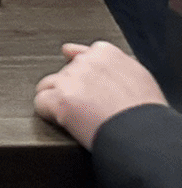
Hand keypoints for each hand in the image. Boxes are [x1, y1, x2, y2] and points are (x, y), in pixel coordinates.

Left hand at [35, 41, 167, 148]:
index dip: (84, 77)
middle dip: (72, 90)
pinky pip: (40, 103)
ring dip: (57, 100)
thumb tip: (78, 51)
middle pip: (64, 73)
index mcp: (106, 54)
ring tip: (78, 118)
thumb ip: (111, 63)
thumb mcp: (139, 78)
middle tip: (90, 110)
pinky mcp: (59, 100)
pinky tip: (64, 123)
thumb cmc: (147, 113)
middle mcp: (85, 63)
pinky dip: (48, 114)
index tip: (89, 90)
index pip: (81, 56)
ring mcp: (69, 80)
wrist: (145, 135)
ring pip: (47, 86)